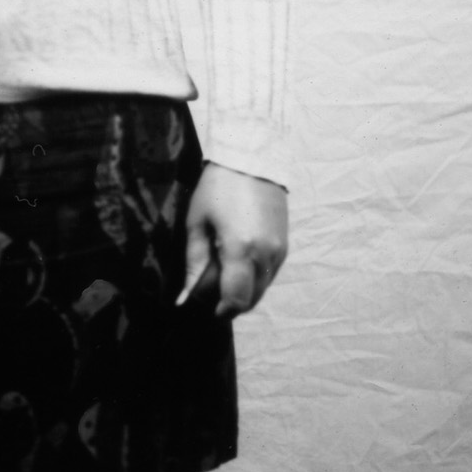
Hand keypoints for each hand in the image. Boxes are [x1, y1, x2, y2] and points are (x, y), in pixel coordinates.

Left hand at [179, 161, 287, 317]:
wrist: (252, 160)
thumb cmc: (217, 188)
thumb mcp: (197, 223)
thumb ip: (194, 263)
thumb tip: (185, 297)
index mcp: (241, 249)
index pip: (236, 300)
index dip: (221, 311)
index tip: (208, 308)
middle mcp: (265, 254)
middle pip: (251, 300)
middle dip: (231, 302)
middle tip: (212, 290)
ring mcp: (279, 251)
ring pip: (262, 289)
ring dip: (244, 290)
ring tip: (224, 270)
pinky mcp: (285, 245)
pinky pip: (270, 274)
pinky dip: (255, 277)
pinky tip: (239, 260)